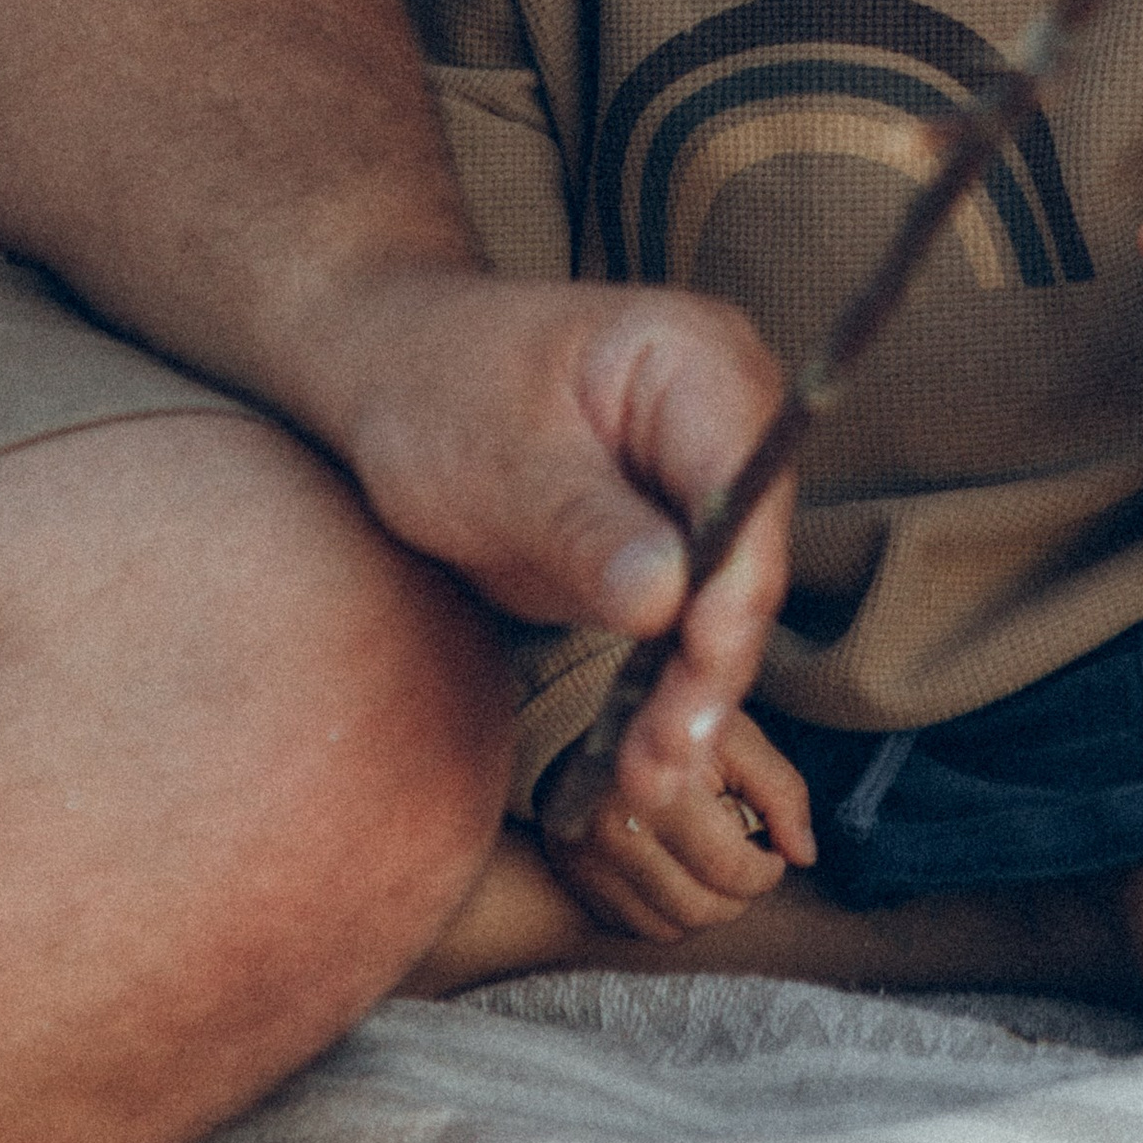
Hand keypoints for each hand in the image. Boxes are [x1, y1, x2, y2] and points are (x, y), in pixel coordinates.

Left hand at [327, 271, 792, 805]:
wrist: (393, 377)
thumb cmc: (439, 386)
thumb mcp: (498, 459)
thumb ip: (584, 526)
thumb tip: (666, 599)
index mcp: (696, 362)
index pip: (744, 489)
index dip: (731, 591)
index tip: (694, 673)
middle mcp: (723, 416)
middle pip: (749, 555)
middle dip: (710, 664)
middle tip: (661, 761)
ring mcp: (699, 477)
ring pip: (726, 602)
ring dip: (690, 693)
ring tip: (646, 780)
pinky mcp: (669, 533)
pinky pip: (687, 616)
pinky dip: (664, 682)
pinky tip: (641, 752)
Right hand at [542, 707, 815, 942]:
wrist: (596, 726)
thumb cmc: (678, 734)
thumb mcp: (736, 739)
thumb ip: (781, 793)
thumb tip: (803, 855)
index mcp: (657, 786)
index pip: (727, 867)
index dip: (764, 871)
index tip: (771, 854)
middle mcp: (612, 828)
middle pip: (700, 909)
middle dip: (738, 895)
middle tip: (744, 862)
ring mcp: (586, 859)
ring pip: (671, 928)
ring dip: (705, 907)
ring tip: (709, 864)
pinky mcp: (574, 880)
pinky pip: (638, 929)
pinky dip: (668, 912)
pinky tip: (674, 870)